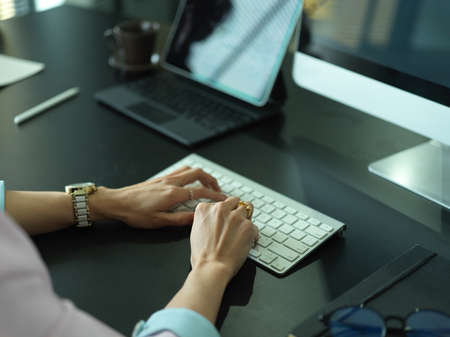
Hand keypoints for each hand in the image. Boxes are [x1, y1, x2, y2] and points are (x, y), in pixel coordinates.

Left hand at [90, 166, 225, 228]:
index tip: (223, 199)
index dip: (215, 195)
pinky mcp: (160, 178)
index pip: (201, 191)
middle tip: (218, 189)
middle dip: (212, 180)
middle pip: (198, 174)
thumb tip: (197, 217)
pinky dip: (191, 173)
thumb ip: (180, 220)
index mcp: (173, 194)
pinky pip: (180, 170)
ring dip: (202, 175)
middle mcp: (171, 183)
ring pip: (189, 169)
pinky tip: (190, 181)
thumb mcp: (159, 222)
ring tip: (207, 184)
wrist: (117, 203)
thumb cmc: (135, 213)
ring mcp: (165, 178)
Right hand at [189, 197, 257, 281]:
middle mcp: (220, 209)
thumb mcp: (196, 231)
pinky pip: (254, 226)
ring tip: (242, 231)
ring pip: (248, 209)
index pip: (220, 202)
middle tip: (236, 222)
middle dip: (236, 210)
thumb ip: (206, 220)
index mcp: (205, 209)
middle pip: (235, 201)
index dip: (224, 211)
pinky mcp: (248, 226)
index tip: (225, 219)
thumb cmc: (202, 255)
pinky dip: (252, 234)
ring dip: (246, 219)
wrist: (211, 268)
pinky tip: (247, 242)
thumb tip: (215, 220)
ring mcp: (235, 216)